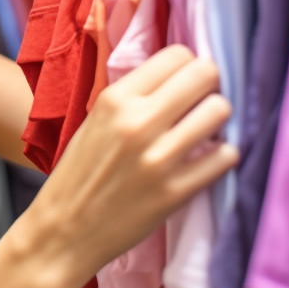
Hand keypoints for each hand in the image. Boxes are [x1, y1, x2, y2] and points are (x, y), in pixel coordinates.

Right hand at [16, 45, 237, 287]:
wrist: (63, 232)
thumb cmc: (79, 173)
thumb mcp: (95, 120)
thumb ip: (134, 95)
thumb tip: (180, 73)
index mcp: (115, 99)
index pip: (177, 55)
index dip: (188, 66)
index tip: (185, 83)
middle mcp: (138, 122)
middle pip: (205, 74)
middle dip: (209, 85)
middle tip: (201, 102)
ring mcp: (159, 159)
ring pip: (220, 110)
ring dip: (218, 119)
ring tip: (205, 131)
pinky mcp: (175, 192)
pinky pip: (225, 156)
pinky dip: (222, 155)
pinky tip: (207, 160)